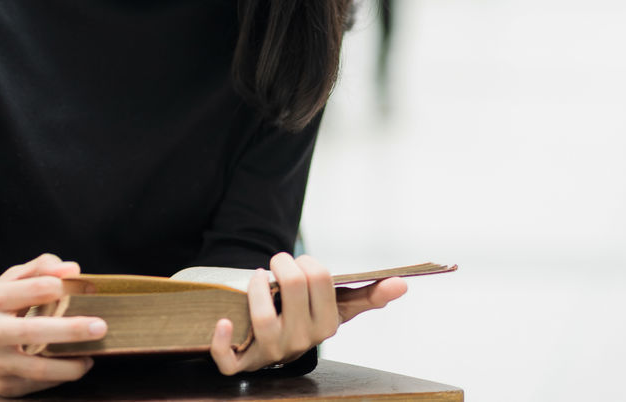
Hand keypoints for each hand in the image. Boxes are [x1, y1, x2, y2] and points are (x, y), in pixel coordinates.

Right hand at [0, 253, 105, 397]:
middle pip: (34, 331)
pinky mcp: (2, 385)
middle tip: (100, 327)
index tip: (89, 288)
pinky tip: (75, 364)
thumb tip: (72, 270)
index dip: (64, 286)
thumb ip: (41, 267)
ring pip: (38, 368)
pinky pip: (38, 383)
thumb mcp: (9, 279)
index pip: (35, 289)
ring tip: (91, 355)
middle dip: (71, 330)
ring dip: (71, 365)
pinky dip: (60, 376)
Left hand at [208, 253, 406, 374]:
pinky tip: (222, 321)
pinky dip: (222, 339)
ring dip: (256, 287)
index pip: (320, 279)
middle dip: (282, 264)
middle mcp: (301, 341)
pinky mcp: (242, 364)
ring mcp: (271, 354)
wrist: (274, 345)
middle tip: (277, 263)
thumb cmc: (308, 318)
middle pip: (292, 287)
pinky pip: (228, 359)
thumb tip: (404, 283)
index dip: (306, 262)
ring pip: (263, 315)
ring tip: (258, 278)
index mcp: (327, 325)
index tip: (300, 261)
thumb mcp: (338, 308)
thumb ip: (369, 296)